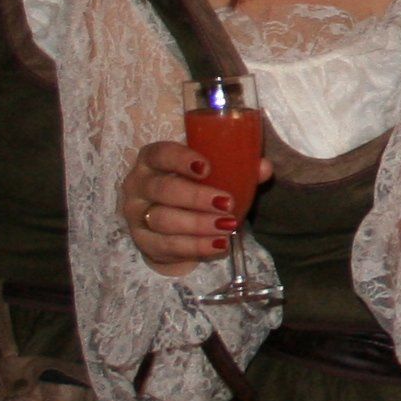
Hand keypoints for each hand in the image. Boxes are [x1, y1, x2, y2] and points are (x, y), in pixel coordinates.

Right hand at [120, 138, 265, 275]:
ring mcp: (136, 215)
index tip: (207, 167)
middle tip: (227, 203)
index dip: (181, 159)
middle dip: (196, 197)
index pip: (160, 153)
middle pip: (163, 189)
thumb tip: (264, 168)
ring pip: (163, 219)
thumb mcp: (211, 175)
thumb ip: (236, 169)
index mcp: (152, 160)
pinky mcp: (142, 241)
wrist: (169, 224)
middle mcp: (138, 185)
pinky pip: (167, 245)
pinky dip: (195, 246)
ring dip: (198, 224)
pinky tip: (218, 244)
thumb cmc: (192, 188)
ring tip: (227, 226)